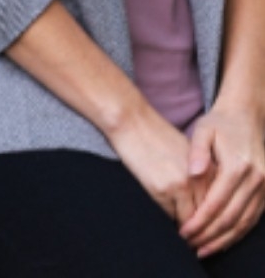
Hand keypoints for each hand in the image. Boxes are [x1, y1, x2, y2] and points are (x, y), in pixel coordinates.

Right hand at [108, 101, 209, 225]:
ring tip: (178, 225)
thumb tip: (204, 200)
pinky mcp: (162, 190)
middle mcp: (199, 178)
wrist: (131, 121)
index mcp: (208, 167)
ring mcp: (182, 185)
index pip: (216, 203)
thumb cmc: (155, 133)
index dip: (209, 216)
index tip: (200, 221)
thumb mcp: (187, 150)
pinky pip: (171, 216)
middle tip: (190, 228)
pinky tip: (164, 211)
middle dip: (199, 224)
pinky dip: (170, 219)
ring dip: (186, 227)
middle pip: (206, 214)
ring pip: (190, 220)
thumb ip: (201, 174)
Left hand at [179, 107, 264, 257]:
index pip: (217, 202)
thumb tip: (193, 173)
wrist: (246, 114)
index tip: (184, 231)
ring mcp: (264, 186)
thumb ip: (197, 151)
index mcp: (238, 165)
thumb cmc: (220, 122)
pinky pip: (253, 218)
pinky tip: (223, 239)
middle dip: (210, 235)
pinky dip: (238, 232)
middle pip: (232, 218)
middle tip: (192, 245)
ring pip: (245, 223)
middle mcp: (256, 179)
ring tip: (204, 248)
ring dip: (225, 239)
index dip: (200, 221)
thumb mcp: (204, 129)